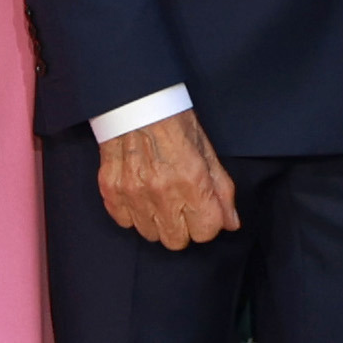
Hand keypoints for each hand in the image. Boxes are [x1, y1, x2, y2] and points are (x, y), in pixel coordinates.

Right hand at [92, 106, 238, 252]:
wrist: (135, 101)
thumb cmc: (174, 122)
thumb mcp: (206, 151)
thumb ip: (221, 190)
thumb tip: (231, 223)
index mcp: (191, 180)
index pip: (206, 231)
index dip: (208, 223)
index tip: (203, 211)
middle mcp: (161, 191)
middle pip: (176, 241)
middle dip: (183, 228)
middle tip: (181, 207)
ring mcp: (132, 192)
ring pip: (149, 234)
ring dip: (157, 221)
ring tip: (158, 198)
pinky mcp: (110, 189)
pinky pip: (124, 221)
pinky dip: (132, 212)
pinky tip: (139, 194)